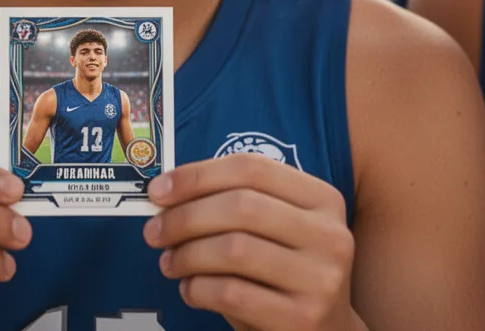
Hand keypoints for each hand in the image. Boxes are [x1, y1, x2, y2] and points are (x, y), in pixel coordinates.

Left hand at [144, 154, 358, 330]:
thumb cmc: (283, 271)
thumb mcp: (273, 228)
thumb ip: (232, 202)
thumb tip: (166, 193)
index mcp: (322, 198)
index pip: (251, 168)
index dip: (197, 175)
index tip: (158, 190)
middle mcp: (329, 234)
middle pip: (241, 206)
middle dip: (185, 216)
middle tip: (154, 231)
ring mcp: (320, 278)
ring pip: (234, 249)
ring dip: (187, 254)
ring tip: (170, 263)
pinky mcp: (302, 317)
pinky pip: (232, 293)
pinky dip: (198, 288)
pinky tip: (190, 289)